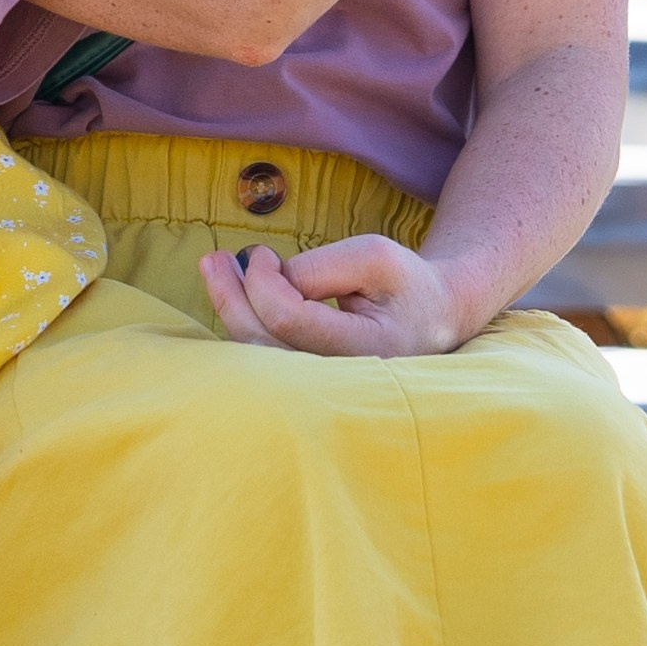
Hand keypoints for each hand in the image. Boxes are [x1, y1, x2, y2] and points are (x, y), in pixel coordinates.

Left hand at [197, 235, 496, 358]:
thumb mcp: (372, 256)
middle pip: (267, 348)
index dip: (264, 283)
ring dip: (230, 311)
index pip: (292, 321)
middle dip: (232, 299)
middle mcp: (346, 381)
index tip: (265, 254)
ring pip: (261, 360)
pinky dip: (243, 325)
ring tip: (213, 269)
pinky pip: (266, 362)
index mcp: (370, 348)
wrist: (433, 315)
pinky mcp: (311, 386)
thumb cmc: (403, 282)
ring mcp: (328, 391)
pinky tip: (230, 295)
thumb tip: (270, 281)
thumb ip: (321, 267)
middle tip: (214, 259)